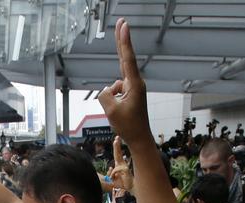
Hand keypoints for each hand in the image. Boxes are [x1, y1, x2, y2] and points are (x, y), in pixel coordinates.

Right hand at [98, 19, 150, 142]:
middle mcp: (135, 83)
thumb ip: (105, 94)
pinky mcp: (129, 93)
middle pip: (125, 58)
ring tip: (120, 114)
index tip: (124, 25)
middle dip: (122, 41)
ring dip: (110, 98)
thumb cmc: (128, 126)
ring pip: (113, 86)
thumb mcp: (110, 110)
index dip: (124, 40)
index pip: (127, 58)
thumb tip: (108, 89)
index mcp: (134, 85)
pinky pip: (114, 92)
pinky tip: (118, 112)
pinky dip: (111, 100)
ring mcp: (132, 87)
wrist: (139, 138)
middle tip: (122, 21)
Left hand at [108, 136, 132, 191]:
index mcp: (120, 165)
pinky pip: (115, 170)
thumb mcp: (114, 178)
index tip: (116, 139)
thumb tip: (110, 168)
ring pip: (115, 166)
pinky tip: (115, 178)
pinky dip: (113, 175)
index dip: (116, 147)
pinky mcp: (125, 169)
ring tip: (113, 178)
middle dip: (117, 146)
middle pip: (118, 154)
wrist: (131, 187)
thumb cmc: (123, 183)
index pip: (117, 154)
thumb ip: (111, 174)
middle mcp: (122, 164)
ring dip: (112, 173)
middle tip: (117, 138)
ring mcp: (124, 166)